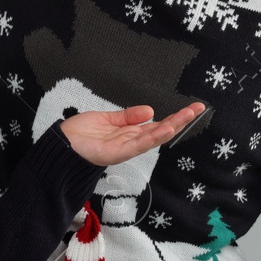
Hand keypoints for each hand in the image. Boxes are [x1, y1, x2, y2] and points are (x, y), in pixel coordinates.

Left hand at [58, 103, 204, 167]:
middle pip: (161, 130)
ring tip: (187, 116)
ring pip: (154, 137)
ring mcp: (126, 148)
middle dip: (181, 120)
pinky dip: (154, 137)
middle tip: (198, 108)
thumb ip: (128, 115)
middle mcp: (131, 141)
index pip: (156, 124)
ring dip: (172, 126)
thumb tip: (150, 111)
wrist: (61, 145)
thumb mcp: (107, 118)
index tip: (191, 107)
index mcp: (129, 132)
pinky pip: (140, 144)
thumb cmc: (80, 133)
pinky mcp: (119, 153)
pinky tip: (166, 129)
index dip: (174, 116)